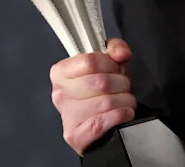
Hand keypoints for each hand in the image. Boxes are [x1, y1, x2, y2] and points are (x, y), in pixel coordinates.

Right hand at [50, 38, 136, 154]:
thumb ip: (116, 48)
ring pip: (105, 102)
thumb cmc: (102, 91)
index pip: (90, 61)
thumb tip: (120, 53)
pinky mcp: (75, 136)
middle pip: (100, 82)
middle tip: (123, 87)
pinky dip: (121, 115)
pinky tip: (124, 113)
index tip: (115, 68)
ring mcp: (66, 116)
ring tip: (124, 100)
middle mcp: (59, 93)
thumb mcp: (109, 63)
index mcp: (61, 72)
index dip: (110, 63)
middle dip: (121, 83)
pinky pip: (102, 122)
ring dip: (125, 100)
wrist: (101, 125)